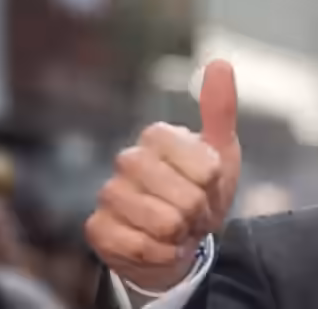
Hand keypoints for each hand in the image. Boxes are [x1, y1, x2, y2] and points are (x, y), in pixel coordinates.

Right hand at [85, 60, 241, 290]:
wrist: (177, 239)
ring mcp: (109, 194)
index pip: (205, 167)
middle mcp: (128, 160)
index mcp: (158, 136)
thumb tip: (220, 63)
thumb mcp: (220, 152)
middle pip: (186, 198)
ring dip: (181, 235)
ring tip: (177, 228)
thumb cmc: (200, 191)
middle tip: (193, 213)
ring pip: (164, 223)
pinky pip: (140, 247)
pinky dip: (161, 254)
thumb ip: (220, 110)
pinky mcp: (96, 228)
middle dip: (199, 214)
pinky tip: (159, 246)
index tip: (208, 185)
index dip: (214, 185)